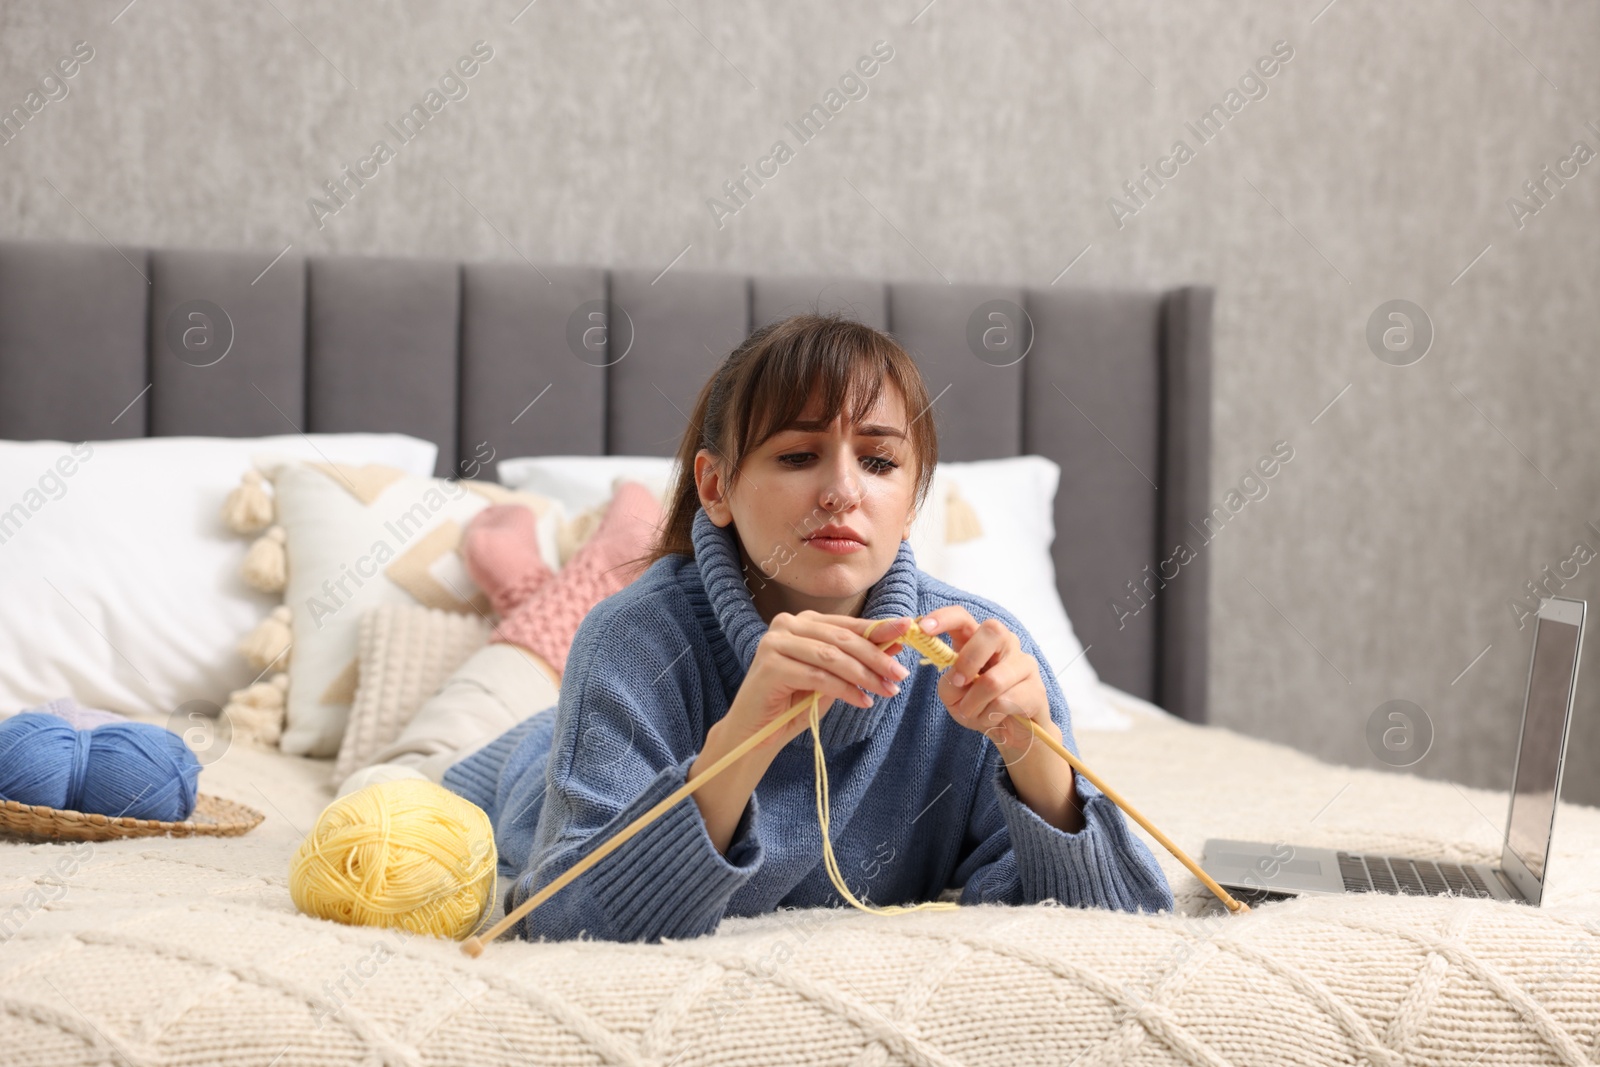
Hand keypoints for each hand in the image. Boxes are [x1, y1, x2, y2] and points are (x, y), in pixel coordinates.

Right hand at [723, 610, 915, 755]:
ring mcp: (776, 642)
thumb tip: (894, 646)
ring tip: (887, 691)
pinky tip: (863, 701)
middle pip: (842, 638)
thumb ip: (857, 661)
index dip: (879, 629)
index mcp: (802, 622)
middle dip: (876, 657)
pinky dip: (845, 690)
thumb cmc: (793, 703)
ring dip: (864, 675)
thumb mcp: (832, 678)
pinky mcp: (771, 665)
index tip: (907, 633)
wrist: (754, 733)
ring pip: (832, 656)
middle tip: (900, 674)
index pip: (847, 625)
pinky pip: (818, 677)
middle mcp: (786, 624)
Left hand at [915, 607, 1057, 760]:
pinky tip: (994, 719)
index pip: (963, 617)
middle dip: (968, 660)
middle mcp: (1005, 645)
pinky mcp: (1037, 689)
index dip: (944, 618)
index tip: (923, 628)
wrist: (1011, 734)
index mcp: (979, 640)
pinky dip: (990, 716)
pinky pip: (1006, 701)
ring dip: (975, 704)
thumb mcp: (954, 698)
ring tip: (975, 714)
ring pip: (993, 679)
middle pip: (992, 631)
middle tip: (960, 683)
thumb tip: (957, 677)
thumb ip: (949, 684)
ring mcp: (1025, 664)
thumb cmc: (980, 707)